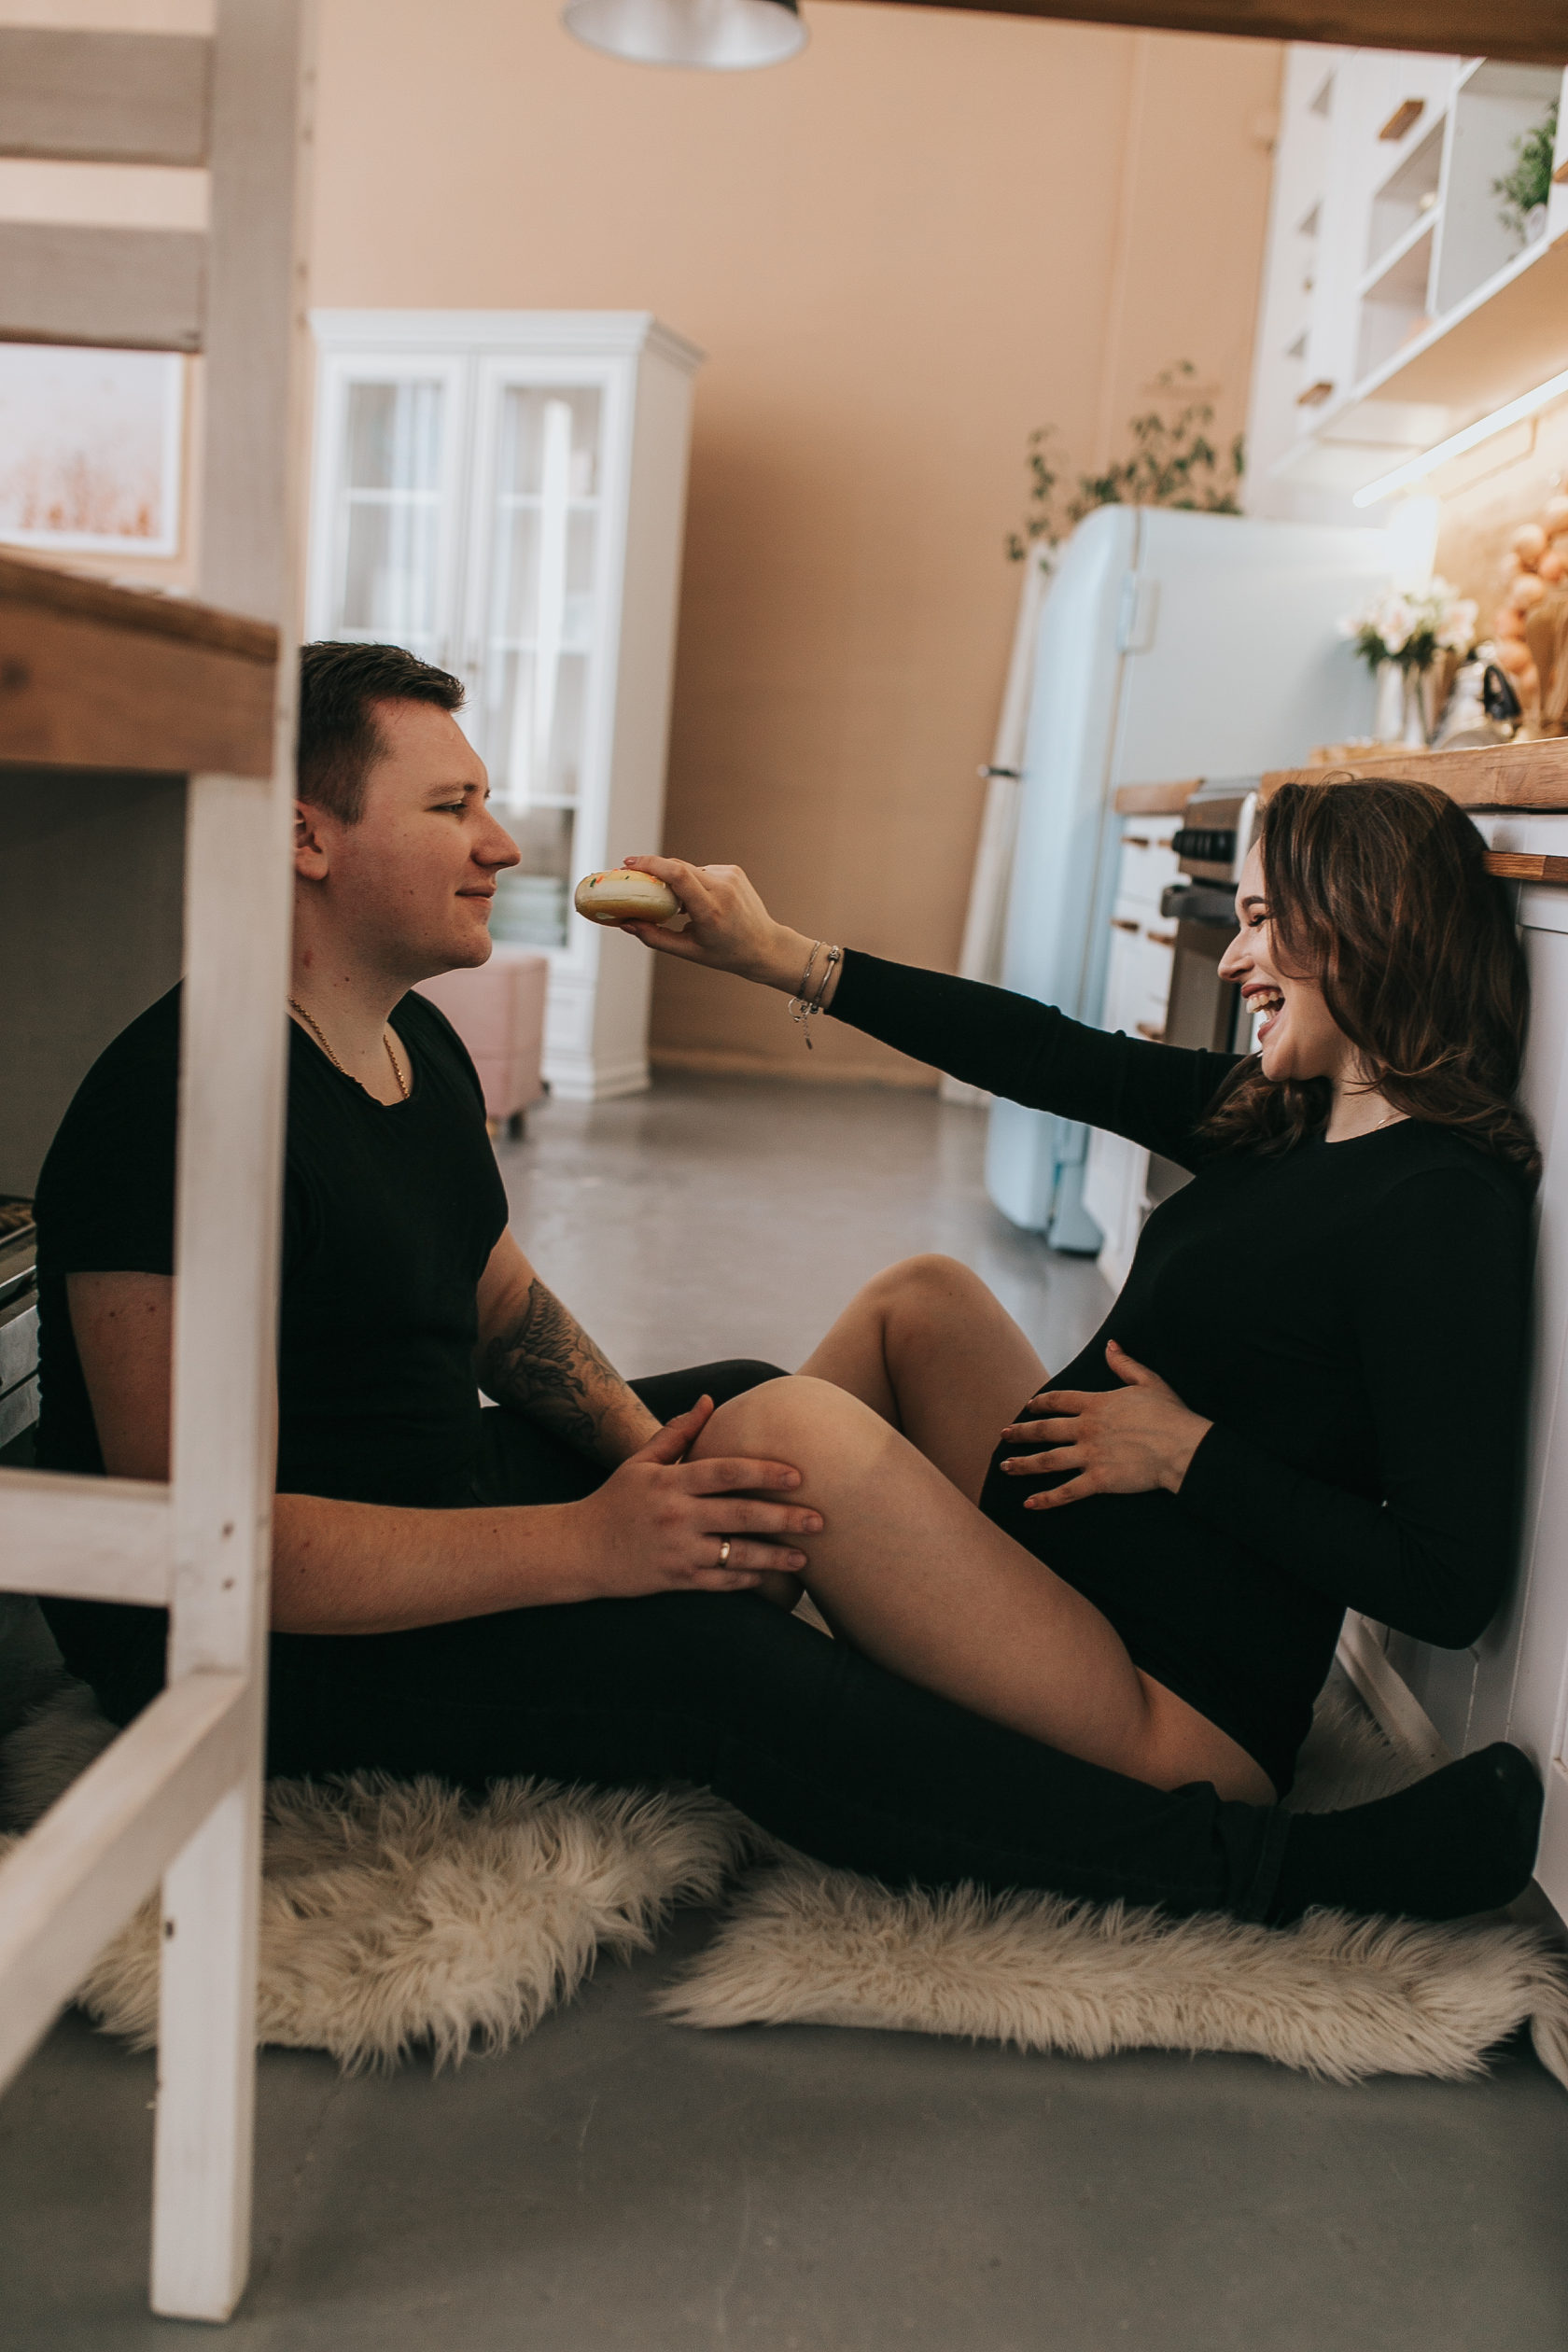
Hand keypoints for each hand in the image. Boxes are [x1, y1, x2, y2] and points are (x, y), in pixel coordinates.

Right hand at [573, 1396, 821, 1594]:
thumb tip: (708, 1400)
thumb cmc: (615, 1500)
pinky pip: (719, 1582)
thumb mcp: (640, 1462)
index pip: (726, 1472)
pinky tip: (769, 1578)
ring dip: (775, 1558)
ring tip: (806, 1558)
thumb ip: (677, 1433)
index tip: (798, 1475)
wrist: (578, 1549)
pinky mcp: (675, 1579)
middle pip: (741, 1515)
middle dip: (784, 1518)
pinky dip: (746, 1580)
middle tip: (820, 1520)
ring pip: (736, 1555)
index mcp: (671, 1482)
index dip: (764, 1472)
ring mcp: (677, 1550)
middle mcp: (677, 1516)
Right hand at [615, 855, 808, 991]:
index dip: (651, 864)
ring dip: (677, 882)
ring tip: (680, 907)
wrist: (765, 946)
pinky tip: (700, 901)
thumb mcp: (688, 951)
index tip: (629, 863)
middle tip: (635, 878)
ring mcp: (731, 876)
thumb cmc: (725, 953)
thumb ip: (654, 937)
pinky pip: (702, 871)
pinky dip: (694, 882)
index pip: (678, 875)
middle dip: (654, 871)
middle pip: (678, 868)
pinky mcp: (734, 870)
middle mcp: (722, 888)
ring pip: (689, 869)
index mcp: (710, 910)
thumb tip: (625, 922)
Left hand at [998, 1339, 1211, 1511]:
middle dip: (1021, 1432)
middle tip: (1003, 1435)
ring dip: (1023, 1464)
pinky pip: (1066, 1491)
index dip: (1041, 1403)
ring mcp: (1090, 1455)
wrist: (1182, 1446)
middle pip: (1045, 1430)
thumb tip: (1111, 1345)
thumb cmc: (1170, 1414)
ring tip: (1005, 1467)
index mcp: (1097, 1404)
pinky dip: (1046, 1499)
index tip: (1027, 1407)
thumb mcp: (1148, 1381)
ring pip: (1047, 1460)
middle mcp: (1087, 1428)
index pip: (1059, 1400)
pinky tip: (1029, 1503)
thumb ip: (1125, 1364)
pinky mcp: (1098, 1480)